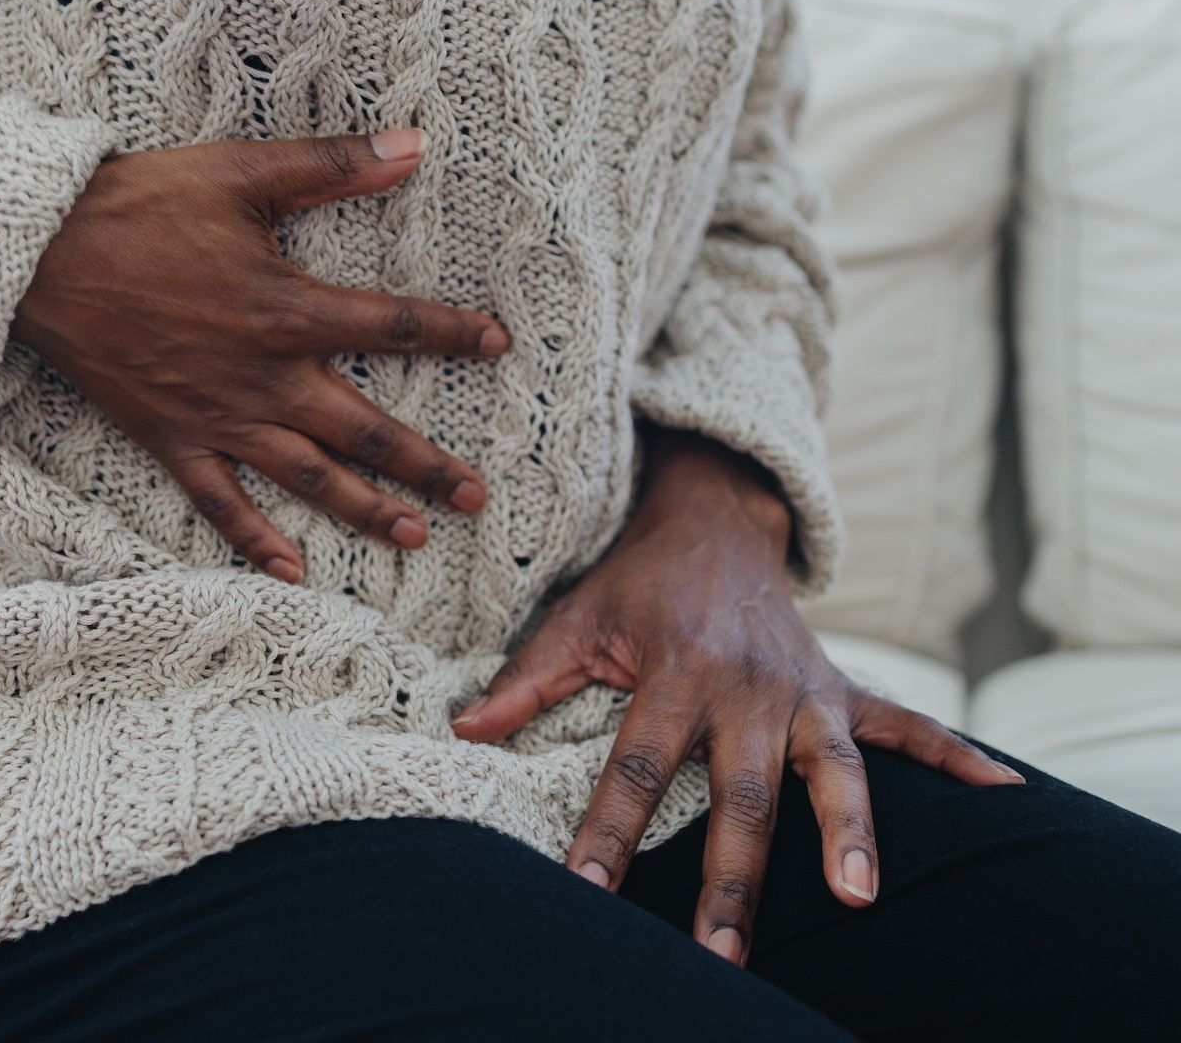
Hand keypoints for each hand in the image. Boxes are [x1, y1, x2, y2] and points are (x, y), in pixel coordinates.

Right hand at [11, 129, 509, 582]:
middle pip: (363, 430)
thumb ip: (332, 165)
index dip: (453, 335)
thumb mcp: (241, 173)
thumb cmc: (139, 206)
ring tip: (417, 537)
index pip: (393, 328)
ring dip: (365, 510)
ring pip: (307, 476)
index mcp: (286, 309)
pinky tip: (292, 571)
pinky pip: (219, 502)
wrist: (40, 255)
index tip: (499, 344)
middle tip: (477, 497)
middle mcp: (263, 376)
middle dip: (425, 465)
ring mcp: (216, 416)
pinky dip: (254, 539)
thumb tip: (416, 143)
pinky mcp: (171, 438)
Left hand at [450, 426, 1023, 964]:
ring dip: (847, 833)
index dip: (606, 832)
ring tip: (857, 897)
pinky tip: (1006, 791)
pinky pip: (905, 724)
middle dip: (729, 879)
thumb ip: (527, 679)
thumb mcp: (576, 617)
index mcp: (674, 674)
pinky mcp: (840, 688)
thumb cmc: (636, 580)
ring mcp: (802, 690)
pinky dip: (955, 754)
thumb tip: (464, 733)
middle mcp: (746, 688)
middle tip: (717, 954)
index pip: (634, 768)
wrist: (714, 516)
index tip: (584, 894)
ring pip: (832, 771)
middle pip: (737, 796)